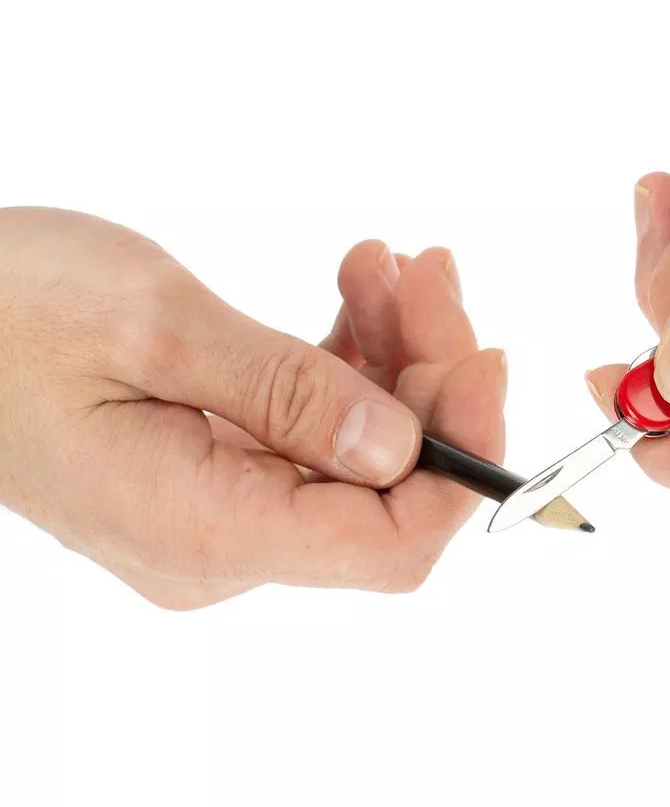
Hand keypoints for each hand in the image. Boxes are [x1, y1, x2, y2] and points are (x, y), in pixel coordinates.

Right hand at [0, 208, 503, 606]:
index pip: (388, 544)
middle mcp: (224, 541)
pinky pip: (319, 425)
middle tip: (432, 269)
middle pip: (387, 484)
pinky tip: (356, 285)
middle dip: (431, 375)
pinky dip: (349, 355)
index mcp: (206, 528)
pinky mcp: (222, 463)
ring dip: (395, 352)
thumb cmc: (6, 309)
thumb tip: (402, 446)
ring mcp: (225, 505)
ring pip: (361, 447)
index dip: (461, 459)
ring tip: (392, 263)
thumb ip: (286, 392)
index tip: (485, 360)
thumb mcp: (152, 325)